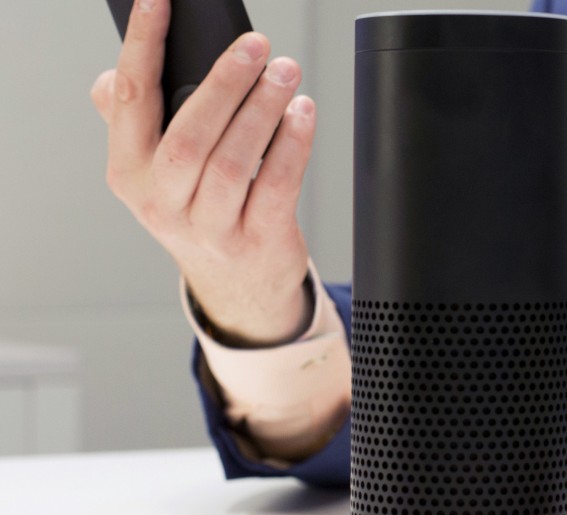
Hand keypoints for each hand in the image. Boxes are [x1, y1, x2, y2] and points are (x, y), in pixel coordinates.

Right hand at [91, 0, 315, 345]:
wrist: (238, 285)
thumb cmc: (199, 212)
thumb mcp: (155, 174)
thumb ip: (136, 125)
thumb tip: (113, 76)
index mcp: (129, 173)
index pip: (129, 101)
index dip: (144, 48)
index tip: (160, 3)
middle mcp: (162, 203)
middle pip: (189, 136)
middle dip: (225, 85)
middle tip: (256, 46)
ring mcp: (209, 228)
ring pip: (234, 162)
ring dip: (264, 111)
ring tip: (286, 73)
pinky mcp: (255, 241)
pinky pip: (276, 186)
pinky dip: (293, 146)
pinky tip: (303, 114)